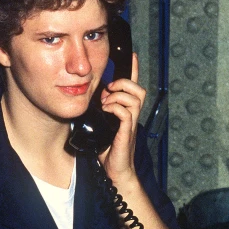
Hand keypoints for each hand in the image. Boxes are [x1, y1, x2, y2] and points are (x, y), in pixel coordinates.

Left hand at [98, 53, 144, 186]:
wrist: (115, 172)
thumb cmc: (108, 151)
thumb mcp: (101, 126)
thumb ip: (99, 112)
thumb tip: (88, 99)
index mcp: (127, 112)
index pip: (134, 87)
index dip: (134, 70)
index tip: (132, 56)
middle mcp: (132, 116)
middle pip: (139, 89)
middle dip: (124, 83)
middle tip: (108, 90)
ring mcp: (130, 124)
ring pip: (134, 98)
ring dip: (117, 96)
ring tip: (105, 103)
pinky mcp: (126, 132)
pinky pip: (125, 112)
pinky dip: (114, 108)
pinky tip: (105, 112)